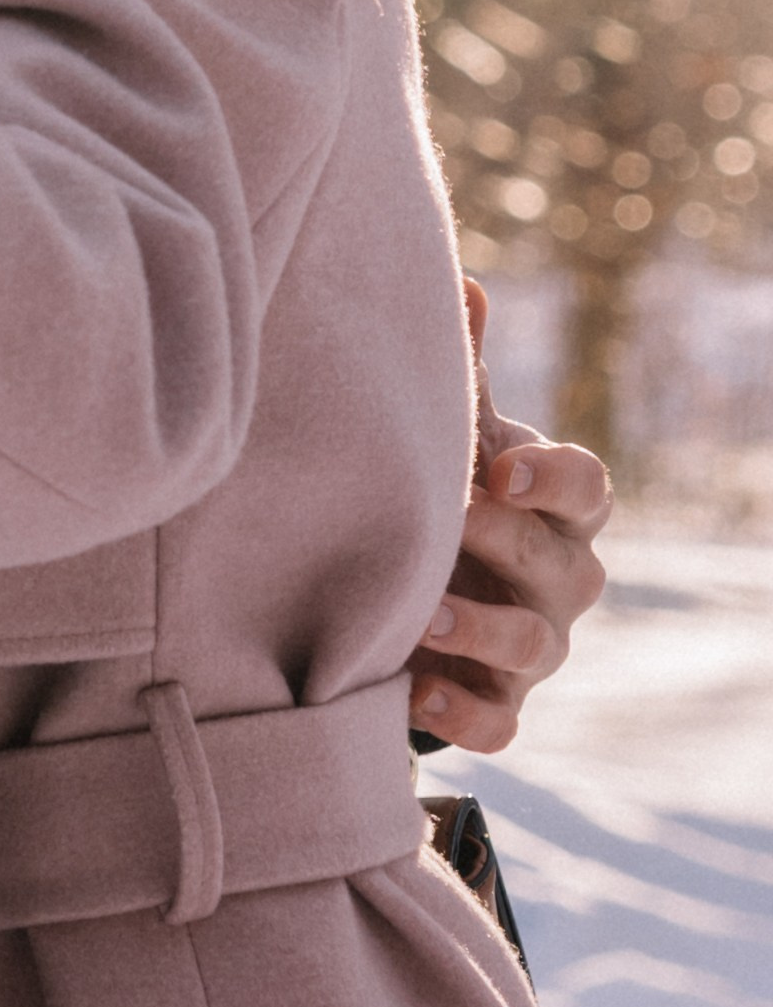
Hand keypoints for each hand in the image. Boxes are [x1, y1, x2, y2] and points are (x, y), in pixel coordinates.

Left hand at [408, 276, 611, 754]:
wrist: (428, 588)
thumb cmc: (454, 492)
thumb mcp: (459, 437)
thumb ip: (464, 374)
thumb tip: (464, 282)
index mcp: (558, 506)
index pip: (589, 489)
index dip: (552, 477)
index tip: (498, 467)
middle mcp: (562, 579)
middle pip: (564, 564)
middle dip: (505, 542)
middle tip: (449, 519)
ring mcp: (538, 647)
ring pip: (536, 647)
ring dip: (479, 630)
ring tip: (419, 613)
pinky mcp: (500, 706)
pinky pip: (499, 724)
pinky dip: (463, 714)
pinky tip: (417, 694)